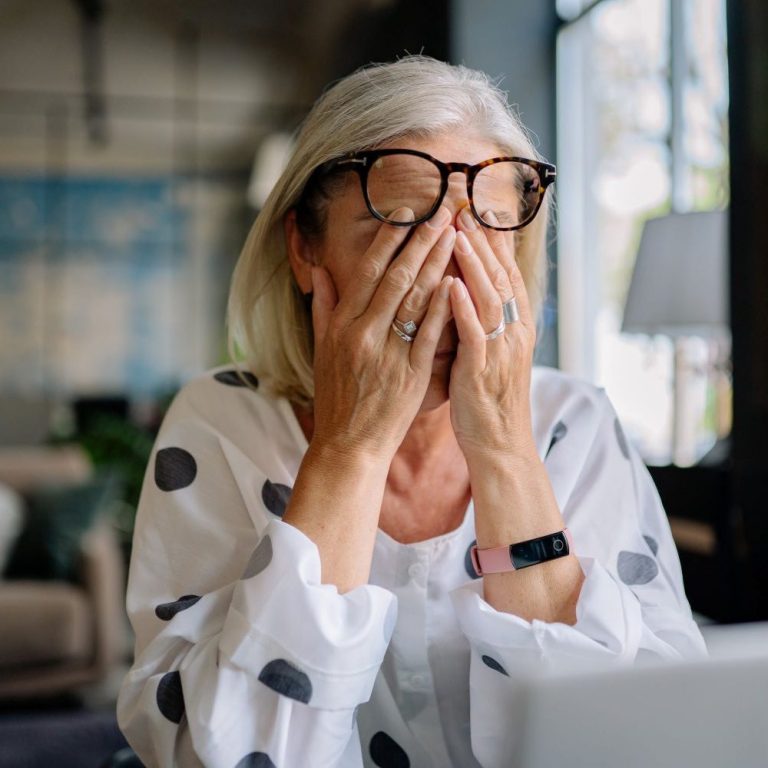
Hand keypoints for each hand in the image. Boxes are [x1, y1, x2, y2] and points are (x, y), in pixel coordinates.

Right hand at [309, 207, 455, 462]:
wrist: (348, 444)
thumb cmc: (336, 397)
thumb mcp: (321, 350)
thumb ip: (322, 307)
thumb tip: (318, 270)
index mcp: (341, 324)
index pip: (368, 272)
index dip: (388, 239)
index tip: (406, 212)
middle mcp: (362, 333)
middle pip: (396, 277)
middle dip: (421, 240)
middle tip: (443, 211)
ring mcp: (387, 352)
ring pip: (415, 298)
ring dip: (437, 263)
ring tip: (456, 235)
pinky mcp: (410, 373)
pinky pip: (430, 333)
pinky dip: (444, 305)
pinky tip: (458, 280)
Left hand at [447, 207, 537, 460]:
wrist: (500, 446)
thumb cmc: (487, 400)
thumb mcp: (490, 354)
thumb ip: (481, 322)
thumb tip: (467, 291)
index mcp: (513, 327)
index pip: (504, 274)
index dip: (491, 242)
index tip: (474, 211)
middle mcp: (512, 333)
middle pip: (499, 277)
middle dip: (482, 240)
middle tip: (464, 207)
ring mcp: (499, 351)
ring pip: (490, 298)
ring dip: (474, 265)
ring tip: (458, 233)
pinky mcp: (482, 371)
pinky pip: (475, 335)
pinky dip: (464, 309)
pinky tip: (451, 286)